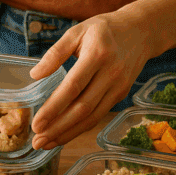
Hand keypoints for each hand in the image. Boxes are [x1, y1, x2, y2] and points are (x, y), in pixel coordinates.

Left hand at [29, 10, 159, 149]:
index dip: (54, 108)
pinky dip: (80, 129)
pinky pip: (98, 116)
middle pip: (82, 108)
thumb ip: (55, 53)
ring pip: (92, 117)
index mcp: (96, 55)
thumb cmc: (103, 30)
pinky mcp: (120, 95)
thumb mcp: (76, 32)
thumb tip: (34, 75)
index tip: (36, 123)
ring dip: (68, 134)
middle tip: (37, 141)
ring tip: (46, 144)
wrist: (141, 32)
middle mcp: (110, 74)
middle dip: (58, 128)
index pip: (73, 87)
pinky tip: (63, 135)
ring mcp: (118, 87)